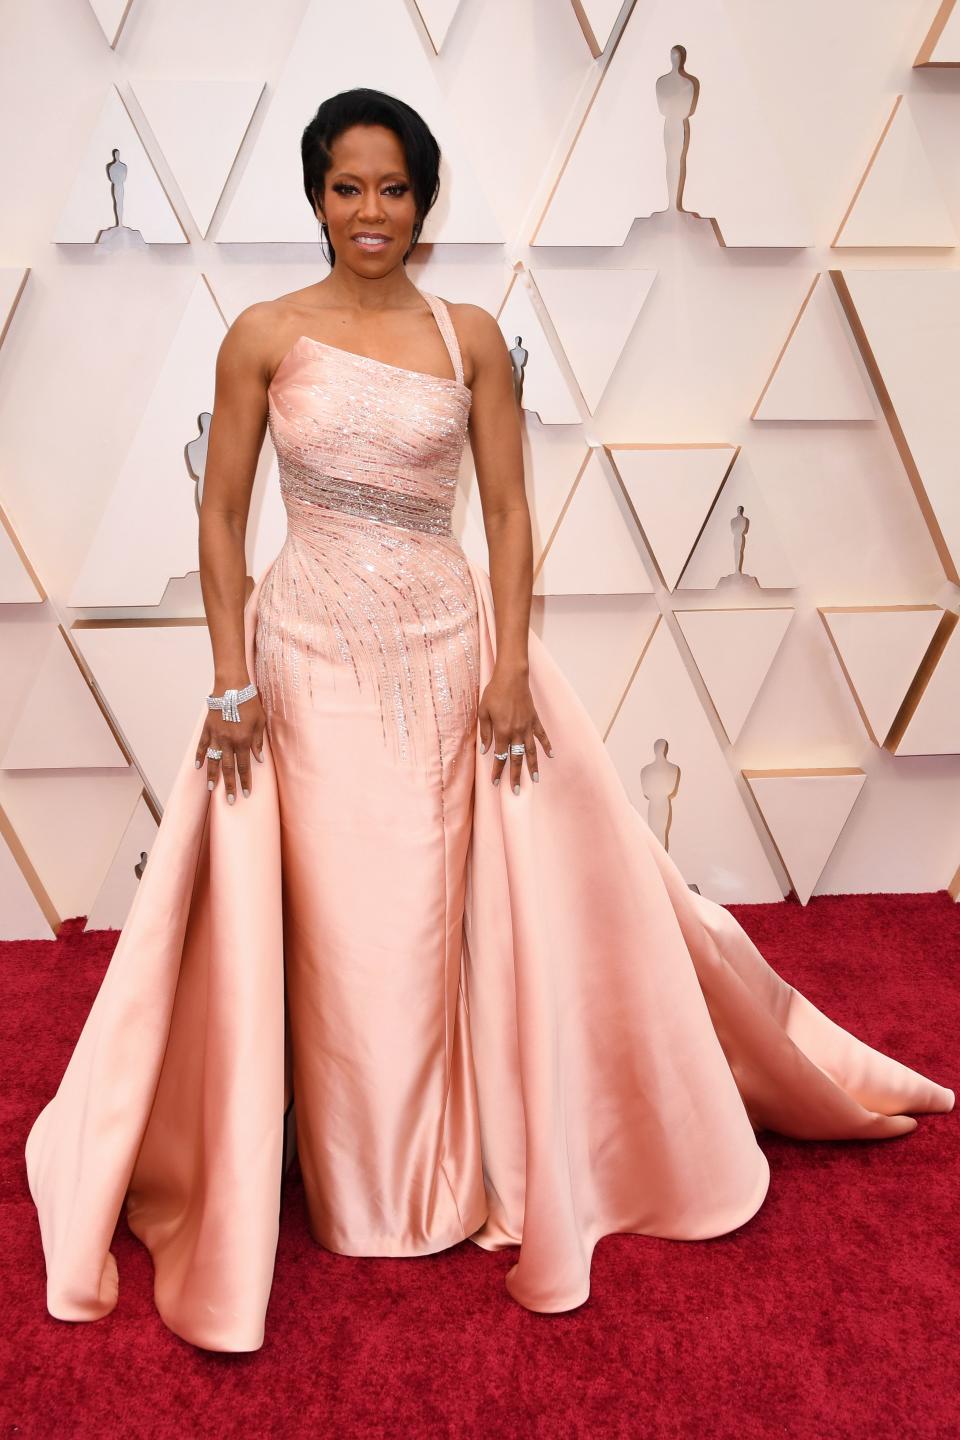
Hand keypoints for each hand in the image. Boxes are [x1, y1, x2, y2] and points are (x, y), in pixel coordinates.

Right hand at [194, 688, 265, 802]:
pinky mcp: (207, 729)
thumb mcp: (260, 722)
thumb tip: (259, 759)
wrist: (232, 687)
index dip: (246, 781)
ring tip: (212, 789)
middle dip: (230, 786)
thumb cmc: (250, 703)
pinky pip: (203, 746)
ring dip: (213, 776)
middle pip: (228, 768)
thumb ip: (258, 742)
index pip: (244, 767)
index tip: (246, 794)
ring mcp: (215, 736)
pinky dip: (201, 757)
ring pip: (213, 761)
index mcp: (243, 741)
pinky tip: (199, 767)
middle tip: (231, 800)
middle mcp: (228, 741)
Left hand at [477, 666, 552, 792]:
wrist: (512, 676)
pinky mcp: (535, 719)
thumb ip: (485, 732)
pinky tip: (551, 755)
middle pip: (516, 758)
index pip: (500, 756)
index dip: (498, 770)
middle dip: (515, 776)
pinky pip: (542, 735)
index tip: (496, 782)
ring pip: (531, 751)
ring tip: (535, 779)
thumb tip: (485, 749)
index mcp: (502, 731)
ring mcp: (528, 726)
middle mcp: (517, 732)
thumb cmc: (494, 692)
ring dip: (533, 766)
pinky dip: (547, 745)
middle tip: (516, 791)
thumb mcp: (483, 711)